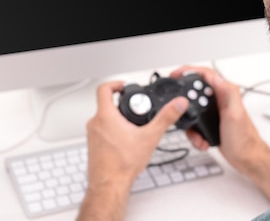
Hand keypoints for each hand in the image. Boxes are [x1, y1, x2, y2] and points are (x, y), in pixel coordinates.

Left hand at [78, 80, 187, 220]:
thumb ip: (166, 118)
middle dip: (122, 104)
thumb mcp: (150, 137)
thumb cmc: (122, 165)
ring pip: (104, 118)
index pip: (104, 88)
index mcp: (105, 116)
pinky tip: (125, 141)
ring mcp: (92, 135)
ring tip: (132, 127)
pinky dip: (113, 131)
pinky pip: (102, 131)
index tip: (125, 86)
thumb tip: (177, 104)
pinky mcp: (93, 145)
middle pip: (106, 104)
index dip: (115, 83)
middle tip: (135, 109)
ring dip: (117, 119)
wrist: (109, 186)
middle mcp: (95, 123)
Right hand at [169, 66, 269, 201]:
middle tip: (179, 112)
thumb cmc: (243, 139)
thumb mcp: (234, 114)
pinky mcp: (211, 122)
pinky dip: (194, 133)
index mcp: (226, 93)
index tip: (176, 75)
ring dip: (190, 123)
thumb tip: (215, 77)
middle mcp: (220, 100)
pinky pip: (195, 123)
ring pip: (193, 110)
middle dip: (186, 104)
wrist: (246, 159)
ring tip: (196, 134)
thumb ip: (227, 93)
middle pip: (195, 92)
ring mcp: (214, 111)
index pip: (206, 75)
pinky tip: (201, 140)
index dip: (189, 71)